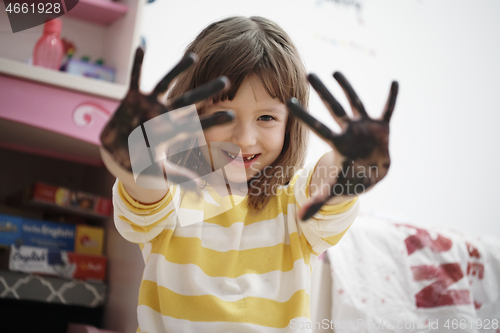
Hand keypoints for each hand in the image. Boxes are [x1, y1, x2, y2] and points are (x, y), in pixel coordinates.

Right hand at [100, 48, 233, 189]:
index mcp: (175, 130)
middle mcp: (165, 114)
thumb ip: (182, 177)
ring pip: (166, 83)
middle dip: (207, 92)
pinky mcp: (131, 98)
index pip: (198, 124)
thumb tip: (203, 188)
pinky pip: (135, 77)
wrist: (119, 156)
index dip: (214, 120)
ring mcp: (149, 104)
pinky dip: (138, 63)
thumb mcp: (162, 172)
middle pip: (190, 100)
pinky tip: (142, 46)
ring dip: (178, 70)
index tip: (232, 115)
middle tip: (227, 81)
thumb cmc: (143, 163)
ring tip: (193, 56)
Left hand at [287, 72, 398, 219]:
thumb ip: (317, 203)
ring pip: (355, 102)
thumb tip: (301, 220)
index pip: (317, 127)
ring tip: (336, 70)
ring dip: (348, 87)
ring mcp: (364, 127)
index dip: (304, 116)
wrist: (368, 174)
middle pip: (333, 108)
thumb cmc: (348, 180)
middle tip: (309, 74)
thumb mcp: (334, 190)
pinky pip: (387, 110)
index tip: (288, 101)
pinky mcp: (381, 127)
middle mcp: (348, 131)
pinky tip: (394, 81)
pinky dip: (392, 98)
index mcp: (337, 144)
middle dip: (322, 91)